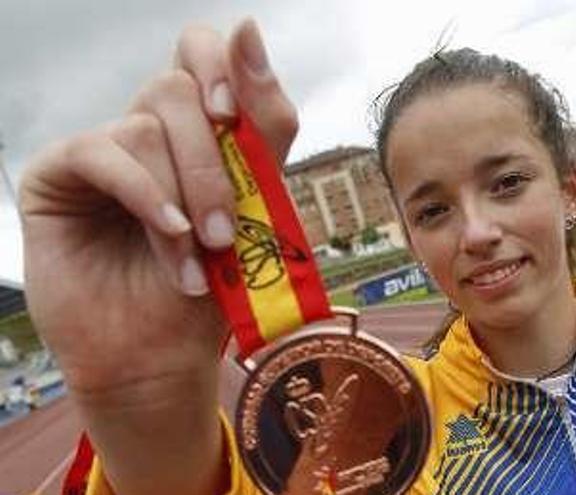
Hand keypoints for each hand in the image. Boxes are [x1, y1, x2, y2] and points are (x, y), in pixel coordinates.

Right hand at [19, 19, 295, 494]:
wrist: (163, 355)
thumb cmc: (213, 286)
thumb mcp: (256, 206)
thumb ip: (261, 126)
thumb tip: (247, 26)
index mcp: (196, 132)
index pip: (200, 52)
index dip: (220, 64)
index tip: (232, 113)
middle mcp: (147, 131)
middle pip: (178, 87)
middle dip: (213, 163)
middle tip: (226, 231)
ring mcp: (102, 150)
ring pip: (147, 124)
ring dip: (184, 197)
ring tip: (197, 255)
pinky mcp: (58, 175)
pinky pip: (103, 151)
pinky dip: (145, 194)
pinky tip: (168, 235)